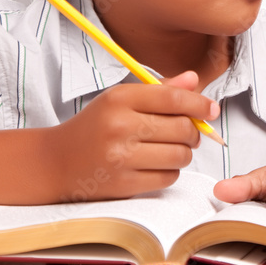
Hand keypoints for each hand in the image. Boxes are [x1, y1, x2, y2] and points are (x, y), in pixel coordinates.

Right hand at [49, 71, 218, 200]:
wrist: (55, 162)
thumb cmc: (94, 127)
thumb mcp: (120, 100)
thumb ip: (160, 90)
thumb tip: (194, 80)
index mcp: (119, 99)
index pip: (173, 98)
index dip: (199, 104)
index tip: (211, 109)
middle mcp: (119, 126)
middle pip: (182, 128)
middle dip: (192, 132)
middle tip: (187, 133)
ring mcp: (120, 158)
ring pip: (180, 155)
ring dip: (183, 153)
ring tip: (169, 149)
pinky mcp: (123, 184)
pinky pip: (168, 177)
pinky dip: (169, 172)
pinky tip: (154, 165)